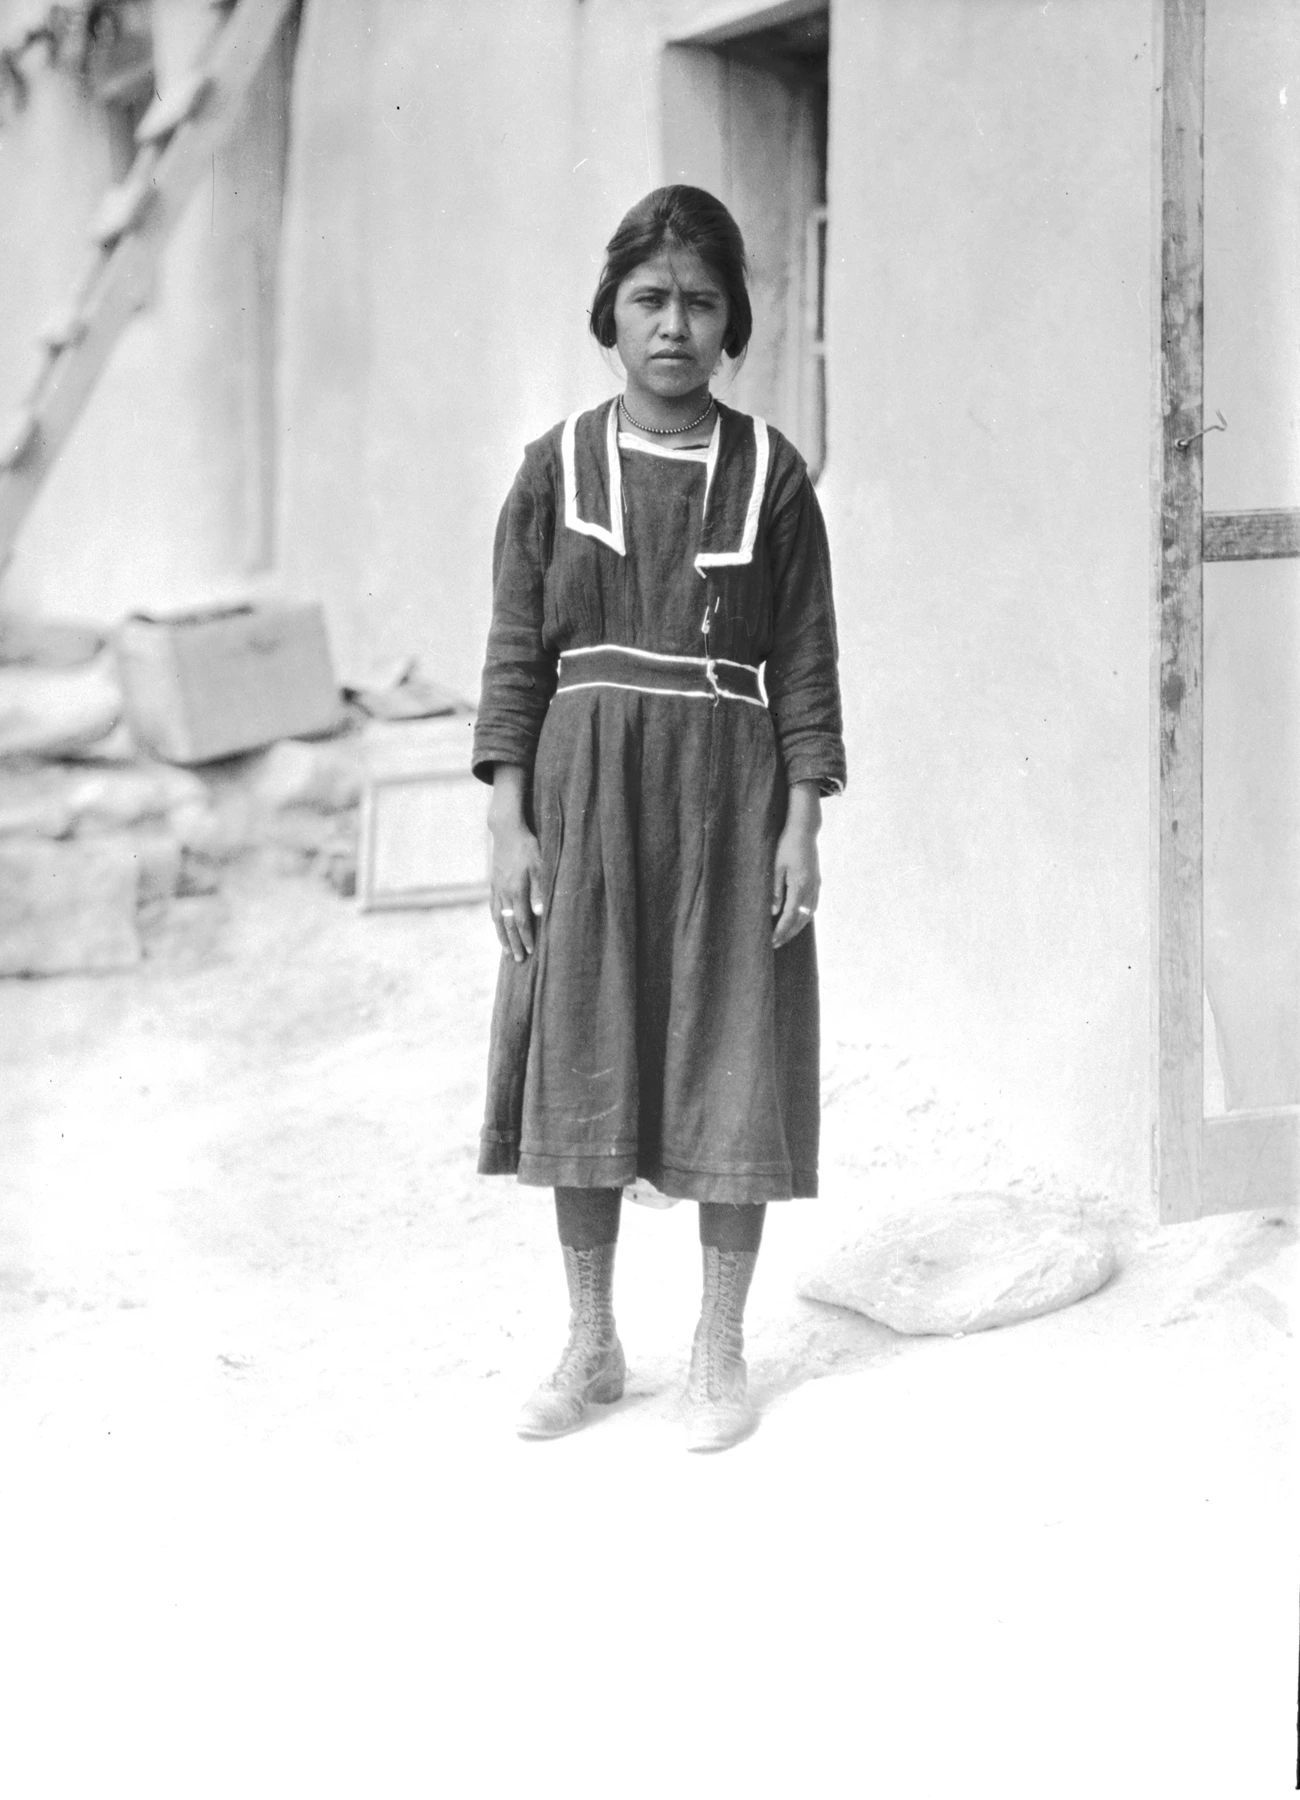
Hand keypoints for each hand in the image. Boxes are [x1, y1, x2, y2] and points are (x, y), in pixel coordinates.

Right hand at [488, 766, 544, 961]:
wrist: (506, 830)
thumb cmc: (528, 846)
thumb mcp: (540, 865)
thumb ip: (540, 890)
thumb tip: (539, 913)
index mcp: (517, 889)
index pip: (522, 920)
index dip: (526, 937)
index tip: (530, 952)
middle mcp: (504, 892)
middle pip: (508, 923)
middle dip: (514, 942)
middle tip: (518, 959)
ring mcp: (496, 888)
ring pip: (498, 917)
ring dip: (503, 935)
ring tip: (506, 950)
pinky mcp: (493, 882)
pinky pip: (493, 906)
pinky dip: (495, 920)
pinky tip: (498, 925)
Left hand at [771, 782, 821, 948]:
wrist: (804, 832)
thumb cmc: (786, 846)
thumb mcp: (776, 867)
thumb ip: (775, 890)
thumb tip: (774, 912)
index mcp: (799, 885)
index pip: (790, 915)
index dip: (781, 930)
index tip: (772, 940)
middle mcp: (810, 888)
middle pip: (800, 919)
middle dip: (788, 934)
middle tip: (775, 944)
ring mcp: (816, 886)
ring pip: (808, 914)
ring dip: (796, 928)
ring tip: (784, 936)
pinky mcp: (816, 883)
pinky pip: (812, 906)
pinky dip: (804, 918)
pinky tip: (796, 921)